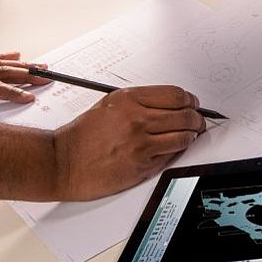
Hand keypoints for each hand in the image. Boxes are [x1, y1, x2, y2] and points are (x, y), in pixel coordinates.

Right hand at [53, 85, 205, 200]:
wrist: (63, 162)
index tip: (192, 104)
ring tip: (192, 134)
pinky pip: (172, 155)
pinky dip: (179, 150)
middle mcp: (137, 120)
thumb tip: (168, 103)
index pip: (176, 95)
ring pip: (184, 136)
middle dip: (196, 118)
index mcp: (129, 100)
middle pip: (185, 115)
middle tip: (198, 120)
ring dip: (192, 135)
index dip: (190, 100)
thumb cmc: (82, 135)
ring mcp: (141, 144)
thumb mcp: (109, 105)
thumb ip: (139, 101)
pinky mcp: (143, 166)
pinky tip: (176, 147)